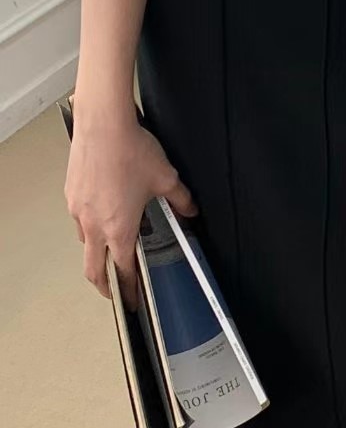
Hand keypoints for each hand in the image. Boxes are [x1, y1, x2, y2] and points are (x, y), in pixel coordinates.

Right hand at [65, 106, 198, 310]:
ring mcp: (78, 211)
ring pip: (84, 242)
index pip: (122, 270)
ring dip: (96, 251)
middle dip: (104, 284)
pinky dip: (88, 225)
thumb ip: (181, 200)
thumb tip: (191, 210)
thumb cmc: (133, 152)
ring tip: (110, 248)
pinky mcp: (71, 194)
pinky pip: (78, 219)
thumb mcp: (166, 178)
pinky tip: (101, 212)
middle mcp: (93, 226)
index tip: (132, 301)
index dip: (129, 289)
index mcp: (119, 229)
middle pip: (93, 268)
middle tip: (114, 290)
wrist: (104, 126)